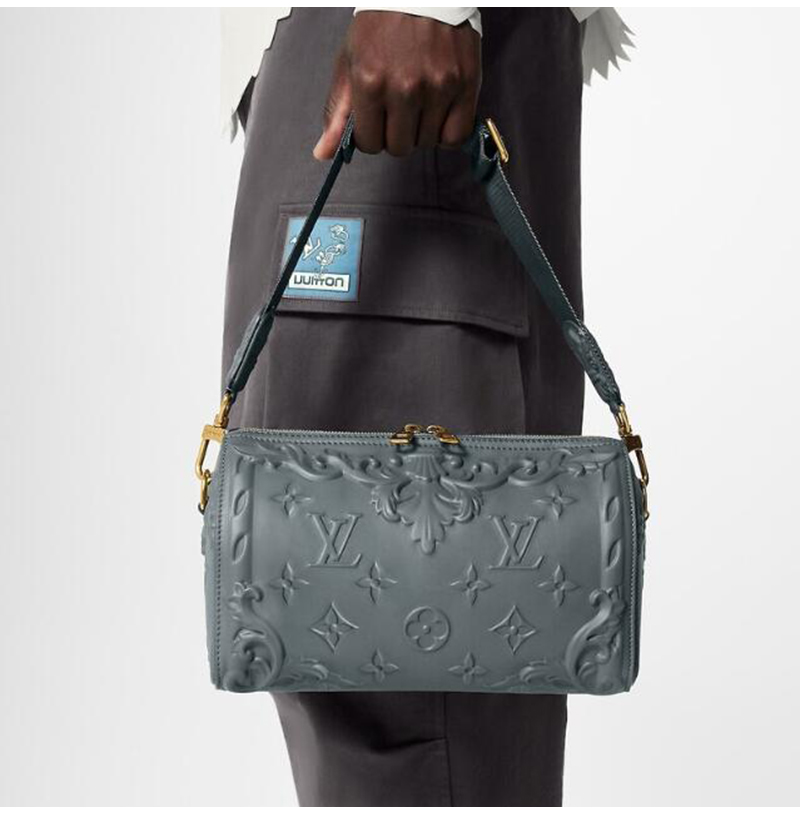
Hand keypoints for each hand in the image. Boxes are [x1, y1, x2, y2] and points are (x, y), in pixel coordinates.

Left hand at [313, 11, 480, 159]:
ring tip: (420, 105)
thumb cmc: (382, 23)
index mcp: (371, 81)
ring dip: (421, 132)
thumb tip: (323, 153)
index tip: (376, 122)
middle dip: (395, 136)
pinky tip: (439, 115)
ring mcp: (438, 87)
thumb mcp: (350, 62)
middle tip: (398, 112)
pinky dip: (447, 133)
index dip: (371, 137)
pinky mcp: (465, 85)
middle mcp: (405, 87)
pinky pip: (456, 136)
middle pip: (399, 148)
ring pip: (427, 143)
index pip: (369, 144)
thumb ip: (337, 111)